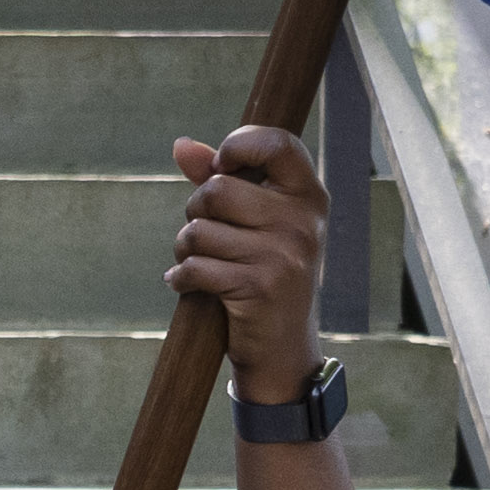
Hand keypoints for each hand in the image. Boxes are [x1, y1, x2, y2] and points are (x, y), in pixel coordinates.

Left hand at [168, 125, 329, 403]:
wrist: (282, 347)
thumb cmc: (263, 273)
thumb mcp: (255, 223)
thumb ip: (222, 179)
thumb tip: (181, 145)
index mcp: (308, 195)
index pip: (277, 143)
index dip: (238, 144)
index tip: (221, 166)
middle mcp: (303, 220)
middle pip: (216, 189)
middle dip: (195, 212)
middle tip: (205, 235)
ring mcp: (284, 253)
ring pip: (199, 230)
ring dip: (185, 248)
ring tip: (201, 263)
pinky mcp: (259, 285)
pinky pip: (194, 267)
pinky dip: (181, 278)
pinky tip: (188, 285)